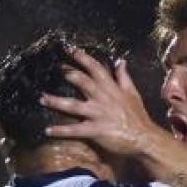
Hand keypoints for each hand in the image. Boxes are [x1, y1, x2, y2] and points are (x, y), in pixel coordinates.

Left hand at [40, 49, 160, 157]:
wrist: (144, 138)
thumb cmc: (138, 117)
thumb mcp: (133, 93)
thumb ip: (124, 77)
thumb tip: (120, 61)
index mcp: (111, 88)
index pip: (95, 67)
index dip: (81, 57)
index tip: (69, 49)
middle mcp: (103, 98)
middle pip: (82, 81)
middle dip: (67, 73)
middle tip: (53, 68)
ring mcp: (98, 114)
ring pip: (73, 105)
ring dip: (56, 101)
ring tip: (42, 98)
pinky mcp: (96, 130)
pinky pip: (75, 130)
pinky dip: (61, 131)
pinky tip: (48, 131)